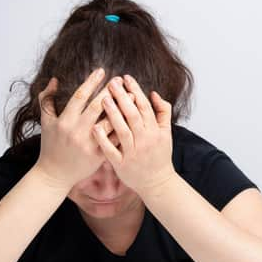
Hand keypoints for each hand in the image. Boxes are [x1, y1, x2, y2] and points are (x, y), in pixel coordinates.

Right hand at [33, 68, 135, 188]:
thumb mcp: (45, 122)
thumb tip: (55, 79)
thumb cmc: (50, 145)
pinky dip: (124, 128)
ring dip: (122, 108)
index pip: (79, 96)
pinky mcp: (98, 156)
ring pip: (109, 123)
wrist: (54, 174)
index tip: (102, 71)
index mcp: (64, 121)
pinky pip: (114, 140)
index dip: (91, 82)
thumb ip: (47, 99)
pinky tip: (134, 118)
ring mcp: (89, 144)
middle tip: (120, 80)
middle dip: (109, 91)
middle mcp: (77, 132)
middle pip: (97, 107)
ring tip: (133, 96)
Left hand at [93, 74, 176, 194]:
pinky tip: (94, 127)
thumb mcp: (166, 133)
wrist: (157, 182)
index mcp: (155, 131)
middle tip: (111, 83)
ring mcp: (133, 153)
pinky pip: (110, 150)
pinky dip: (103, 139)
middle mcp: (145, 140)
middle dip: (122, 97)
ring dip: (112, 114)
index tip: (126, 78)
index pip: (144, 106)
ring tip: (102, 99)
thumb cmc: (160, 155)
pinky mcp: (122, 164)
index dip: (135, 91)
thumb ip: (163, 112)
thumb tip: (154, 94)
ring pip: (122, 130)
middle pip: (133, 115)